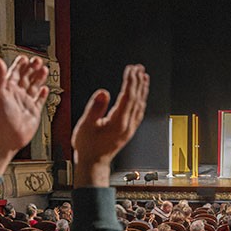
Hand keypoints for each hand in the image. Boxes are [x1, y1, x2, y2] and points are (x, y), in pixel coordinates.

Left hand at [0, 56, 49, 174]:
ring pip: (34, 86)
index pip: (15, 72)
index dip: (20, 65)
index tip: (25, 57)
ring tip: (45, 69)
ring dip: (39, 78)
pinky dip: (42, 94)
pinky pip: (39, 100)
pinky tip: (44, 88)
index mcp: (7, 88)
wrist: (7, 136)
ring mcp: (25, 102)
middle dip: (32, 68)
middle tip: (38, 60)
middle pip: (26, 77)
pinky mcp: (33, 111)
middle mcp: (17, 94)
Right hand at [72, 64, 148, 186]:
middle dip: (138, 81)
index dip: (130, 81)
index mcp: (118, 122)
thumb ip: (95, 107)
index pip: (128, 96)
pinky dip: (141, 100)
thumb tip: (103, 92)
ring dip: (142, 89)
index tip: (130, 69)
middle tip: (139, 68)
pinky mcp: (129, 130)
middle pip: (137, 99)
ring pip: (140, 105)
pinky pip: (139, 111)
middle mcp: (128, 125)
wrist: (93, 163)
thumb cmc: (88, 147)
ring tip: (143, 77)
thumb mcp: (86, 125)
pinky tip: (140, 95)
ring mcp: (130, 128)